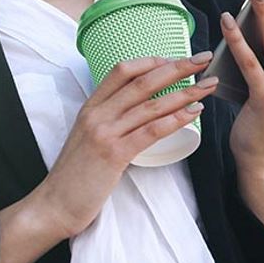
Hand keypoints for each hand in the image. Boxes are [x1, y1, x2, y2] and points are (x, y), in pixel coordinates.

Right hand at [35, 52, 217, 238]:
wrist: (55, 204)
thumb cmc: (74, 176)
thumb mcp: (86, 138)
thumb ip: (106, 123)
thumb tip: (134, 116)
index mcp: (90, 107)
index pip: (121, 70)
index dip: (151, 61)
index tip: (174, 59)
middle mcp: (97, 114)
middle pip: (142, 81)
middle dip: (177, 67)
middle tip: (202, 58)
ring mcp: (104, 133)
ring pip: (151, 104)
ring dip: (185, 92)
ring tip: (208, 85)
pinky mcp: (114, 154)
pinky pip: (151, 131)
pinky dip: (175, 119)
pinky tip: (193, 113)